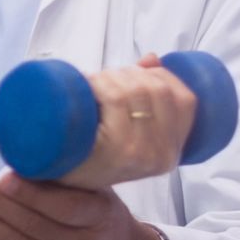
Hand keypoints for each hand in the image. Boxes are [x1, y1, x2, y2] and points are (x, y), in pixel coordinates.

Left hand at [58, 54, 196, 190]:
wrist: (54, 180)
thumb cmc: (89, 155)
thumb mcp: (126, 134)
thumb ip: (146, 99)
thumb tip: (152, 59)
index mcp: (171, 153)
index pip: (186, 101)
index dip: (163, 76)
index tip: (138, 73)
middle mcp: (160, 156)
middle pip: (158, 91)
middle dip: (132, 73)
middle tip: (107, 78)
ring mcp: (136, 154)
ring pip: (136, 91)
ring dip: (114, 76)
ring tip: (95, 82)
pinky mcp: (111, 150)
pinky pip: (115, 99)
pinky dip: (102, 82)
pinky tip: (89, 85)